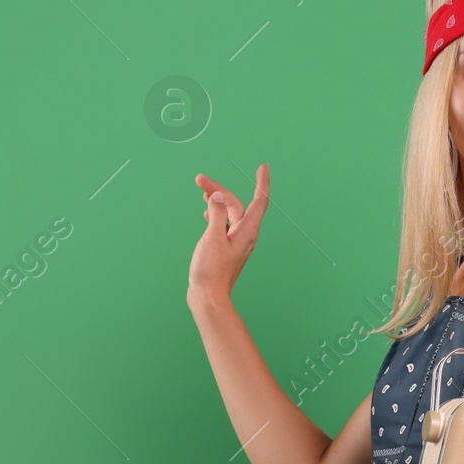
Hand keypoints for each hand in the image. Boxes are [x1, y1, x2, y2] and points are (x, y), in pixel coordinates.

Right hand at [188, 165, 268, 302]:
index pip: (259, 201)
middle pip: (237, 205)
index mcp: (247, 231)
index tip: (264, 166)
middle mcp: (245, 235)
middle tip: (199, 179)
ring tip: (201, 191)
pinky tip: (206, 213)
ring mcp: (236, 243)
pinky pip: (224, 225)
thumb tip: (218, 198)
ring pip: (229, 214)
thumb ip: (216, 215)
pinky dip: (216, 215)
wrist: (208, 296)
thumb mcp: (212, 237)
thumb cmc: (211, 270)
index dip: (262, 182)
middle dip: (220, 190)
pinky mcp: (226, 249)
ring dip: (217, 201)